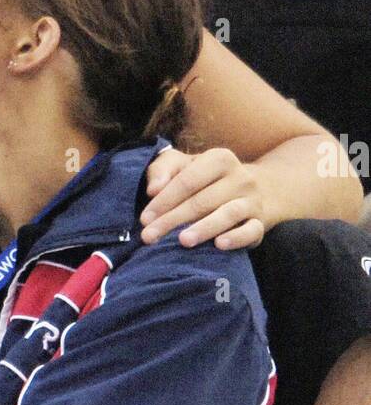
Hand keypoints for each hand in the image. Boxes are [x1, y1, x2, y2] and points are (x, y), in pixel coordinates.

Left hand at [141, 148, 265, 250]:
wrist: (261, 189)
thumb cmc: (209, 179)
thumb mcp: (185, 165)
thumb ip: (164, 170)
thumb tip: (153, 189)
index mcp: (219, 159)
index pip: (188, 180)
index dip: (164, 200)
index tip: (144, 219)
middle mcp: (240, 177)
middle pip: (202, 200)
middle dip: (173, 219)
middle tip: (149, 236)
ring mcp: (252, 200)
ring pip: (228, 213)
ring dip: (204, 228)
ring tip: (182, 241)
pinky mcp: (261, 223)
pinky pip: (251, 230)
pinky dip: (236, 238)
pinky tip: (219, 245)